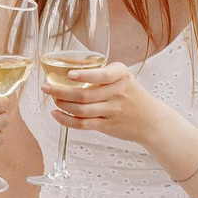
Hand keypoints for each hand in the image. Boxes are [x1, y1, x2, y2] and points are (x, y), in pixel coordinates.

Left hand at [44, 61, 166, 145]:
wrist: (151, 120)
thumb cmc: (132, 95)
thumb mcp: (123, 78)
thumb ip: (103, 74)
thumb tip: (68, 71)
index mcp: (121, 75)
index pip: (103, 75)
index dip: (85, 76)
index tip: (70, 74)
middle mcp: (117, 93)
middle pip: (84, 94)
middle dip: (60, 91)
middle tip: (46, 86)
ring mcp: (112, 111)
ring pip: (81, 110)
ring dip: (62, 104)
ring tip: (52, 98)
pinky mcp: (107, 126)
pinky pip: (83, 124)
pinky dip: (66, 120)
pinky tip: (56, 114)